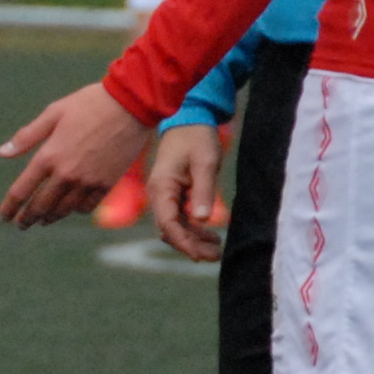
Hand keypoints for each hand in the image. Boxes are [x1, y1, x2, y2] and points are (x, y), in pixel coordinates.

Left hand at [0, 82, 155, 227]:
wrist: (131, 104)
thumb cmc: (89, 104)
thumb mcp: (53, 113)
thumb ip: (27, 136)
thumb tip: (2, 153)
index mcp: (49, 156)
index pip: (21, 191)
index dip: (9, 207)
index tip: (3, 216)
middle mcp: (67, 174)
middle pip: (41, 206)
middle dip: (28, 219)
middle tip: (21, 225)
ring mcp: (88, 181)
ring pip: (64, 210)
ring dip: (50, 217)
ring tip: (44, 220)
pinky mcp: (107, 183)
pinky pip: (87, 206)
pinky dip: (76, 210)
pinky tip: (71, 208)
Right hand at [144, 120, 228, 263]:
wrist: (189, 118)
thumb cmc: (197, 138)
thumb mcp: (205, 163)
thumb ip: (203, 191)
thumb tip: (203, 220)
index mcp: (162, 187)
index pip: (167, 224)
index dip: (183, 243)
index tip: (201, 256)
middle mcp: (157, 193)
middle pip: (168, 230)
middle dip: (189, 246)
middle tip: (215, 255)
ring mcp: (163, 194)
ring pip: (172, 226)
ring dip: (191, 239)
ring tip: (216, 247)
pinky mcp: (171, 193)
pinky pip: (177, 218)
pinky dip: (191, 228)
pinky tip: (209, 233)